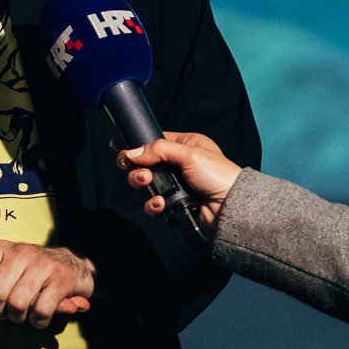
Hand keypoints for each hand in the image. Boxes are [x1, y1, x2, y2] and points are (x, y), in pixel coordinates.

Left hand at [0, 240, 96, 329]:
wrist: (73, 265)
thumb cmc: (28, 274)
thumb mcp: (4, 269)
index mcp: (1, 248)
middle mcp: (21, 252)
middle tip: (2, 314)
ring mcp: (43, 263)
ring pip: (17, 303)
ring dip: (17, 317)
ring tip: (21, 315)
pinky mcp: (62, 278)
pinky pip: (41, 311)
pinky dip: (38, 321)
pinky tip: (39, 318)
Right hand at [114, 132, 239, 231]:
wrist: (231, 207)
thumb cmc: (219, 174)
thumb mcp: (189, 153)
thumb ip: (158, 150)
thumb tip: (131, 152)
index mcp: (185, 145)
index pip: (154, 141)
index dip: (136, 144)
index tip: (118, 146)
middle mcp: (178, 164)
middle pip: (144, 163)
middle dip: (136, 167)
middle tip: (140, 170)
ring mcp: (175, 185)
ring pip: (146, 184)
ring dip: (142, 184)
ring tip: (149, 183)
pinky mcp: (174, 205)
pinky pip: (154, 205)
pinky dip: (153, 205)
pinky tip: (161, 204)